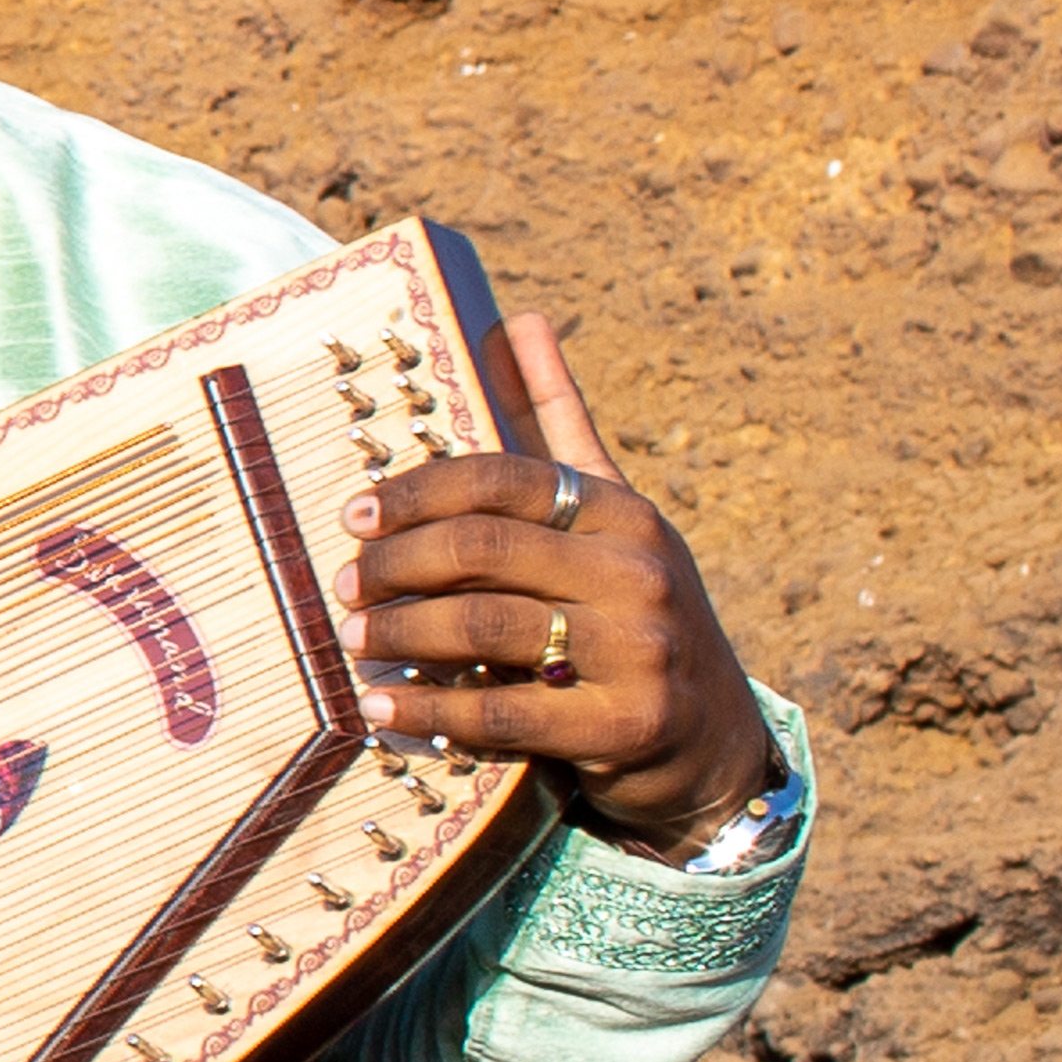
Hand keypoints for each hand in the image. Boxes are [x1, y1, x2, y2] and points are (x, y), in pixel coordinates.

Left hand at [338, 311, 771, 854]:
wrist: (716, 742)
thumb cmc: (635, 612)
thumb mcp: (612, 516)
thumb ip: (560, 423)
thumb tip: (521, 318)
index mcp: (621, 512)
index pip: (503, 479)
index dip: (418, 493)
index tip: (353, 513)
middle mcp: (636, 571)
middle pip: (484, 549)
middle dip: (398, 564)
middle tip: (345, 584)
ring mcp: (637, 651)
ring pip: (486, 627)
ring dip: (403, 632)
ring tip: (354, 639)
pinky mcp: (624, 726)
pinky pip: (505, 713)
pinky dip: (432, 710)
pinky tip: (382, 707)